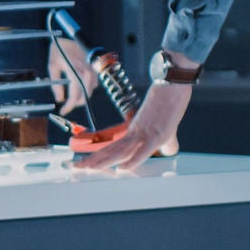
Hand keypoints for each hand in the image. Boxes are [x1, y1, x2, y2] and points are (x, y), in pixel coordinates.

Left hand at [48, 37, 98, 117]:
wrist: (70, 34)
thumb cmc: (59, 48)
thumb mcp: (53, 65)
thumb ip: (56, 84)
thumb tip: (59, 99)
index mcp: (75, 70)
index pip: (75, 94)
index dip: (69, 106)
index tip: (63, 111)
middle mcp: (87, 70)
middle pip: (85, 95)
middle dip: (75, 102)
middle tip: (66, 105)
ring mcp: (93, 69)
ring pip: (90, 90)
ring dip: (81, 96)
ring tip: (70, 95)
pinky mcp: (96, 67)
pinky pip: (94, 83)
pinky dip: (86, 88)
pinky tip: (78, 86)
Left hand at [77, 80, 191, 171]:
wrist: (172, 81)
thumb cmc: (169, 100)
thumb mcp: (167, 126)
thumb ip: (166, 141)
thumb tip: (168, 151)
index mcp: (135, 131)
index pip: (114, 147)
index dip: (101, 156)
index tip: (87, 163)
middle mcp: (136, 132)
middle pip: (112, 149)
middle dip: (94, 159)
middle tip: (76, 166)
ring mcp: (145, 132)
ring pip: (121, 151)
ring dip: (105, 161)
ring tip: (89, 168)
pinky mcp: (156, 133)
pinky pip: (142, 150)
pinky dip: (133, 160)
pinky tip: (122, 168)